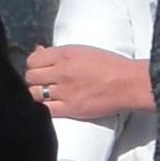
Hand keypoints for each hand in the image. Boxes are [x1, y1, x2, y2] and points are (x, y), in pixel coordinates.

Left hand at [24, 44, 152, 120]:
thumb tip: (38, 51)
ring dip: (37, 93)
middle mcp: (61, 72)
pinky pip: (45, 110)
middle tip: (44, 81)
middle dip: (34, 79)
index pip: (33, 60)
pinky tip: (50, 105)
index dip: (34, 64)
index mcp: (64, 54)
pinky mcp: (70, 109)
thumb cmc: (109, 64)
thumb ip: (58, 52)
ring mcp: (65, 91)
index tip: (41, 68)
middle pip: (31, 77)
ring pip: (34, 94)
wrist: (128, 83)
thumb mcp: (82, 50)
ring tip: (47, 94)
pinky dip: (43, 108)